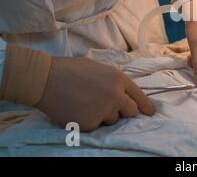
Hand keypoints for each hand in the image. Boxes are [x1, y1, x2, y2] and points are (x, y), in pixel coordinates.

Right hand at [36, 57, 154, 131]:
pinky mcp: (91, 124)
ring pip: (112, 120)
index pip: (140, 96)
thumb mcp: (100, 68)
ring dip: (104, 115)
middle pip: (130, 112)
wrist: (46, 79)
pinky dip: (89, 121)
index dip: (146, 106)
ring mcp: (104, 111)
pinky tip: (77, 110)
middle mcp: (116, 96)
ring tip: (86, 103)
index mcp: (120, 79)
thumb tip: (123, 92)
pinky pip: (96, 126)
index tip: (150, 112)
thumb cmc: (71, 69)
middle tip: (108, 106)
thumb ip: (114, 81)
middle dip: (123, 111)